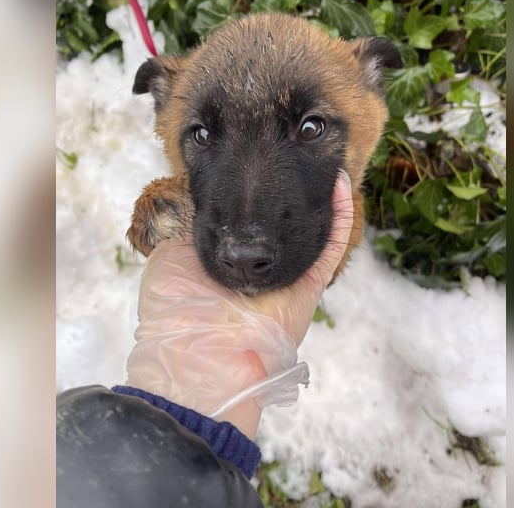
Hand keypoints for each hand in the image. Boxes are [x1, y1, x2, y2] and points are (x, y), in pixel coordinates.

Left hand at [124, 170, 352, 437]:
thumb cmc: (176, 310)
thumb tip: (204, 207)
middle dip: (293, 190)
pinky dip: (340, 214)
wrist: (198, 356)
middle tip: (298, 155)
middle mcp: (258, 267)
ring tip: (327, 161)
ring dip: (322, 196)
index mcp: (226, 262)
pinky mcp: (310, 284)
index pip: (248, 220)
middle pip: (284, 223)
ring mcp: (286, 275)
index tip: (261, 158)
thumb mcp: (172, 257)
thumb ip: (192, 230)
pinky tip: (341, 182)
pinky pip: (331, 245)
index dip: (257, 191)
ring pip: (313, 229)